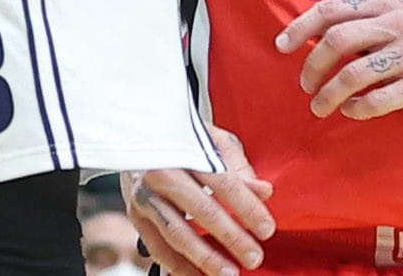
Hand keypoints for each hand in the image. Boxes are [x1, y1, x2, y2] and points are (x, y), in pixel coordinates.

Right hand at [125, 130, 273, 275]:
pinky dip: (179, 267)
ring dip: (205, 257)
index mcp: (184, 148)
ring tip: (229, 273)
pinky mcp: (136, 215)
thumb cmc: (180, 141)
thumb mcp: (211, 141)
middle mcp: (161, 171)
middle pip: (201, 208)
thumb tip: (263, 191)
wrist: (138, 139)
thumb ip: (238, 167)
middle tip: (253, 256)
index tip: (266, 228)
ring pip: (177, 232)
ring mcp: (146, 195)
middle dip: (231, 237)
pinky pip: (158, 247)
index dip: (247, 207)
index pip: (222, 180)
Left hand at [277, 0, 402, 121]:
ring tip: (320, 107)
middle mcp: (396, 24)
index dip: (301, 26)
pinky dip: (358, 108)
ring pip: (354, 72)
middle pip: (337, 39)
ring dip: (329, 93)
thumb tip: (316, 39)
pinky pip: (379, 98)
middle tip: (305, 86)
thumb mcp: (399, 22)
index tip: (282, 46)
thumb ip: (364, 26)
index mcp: (384, 4)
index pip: (331, 9)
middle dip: (313, 65)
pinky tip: (352, 112)